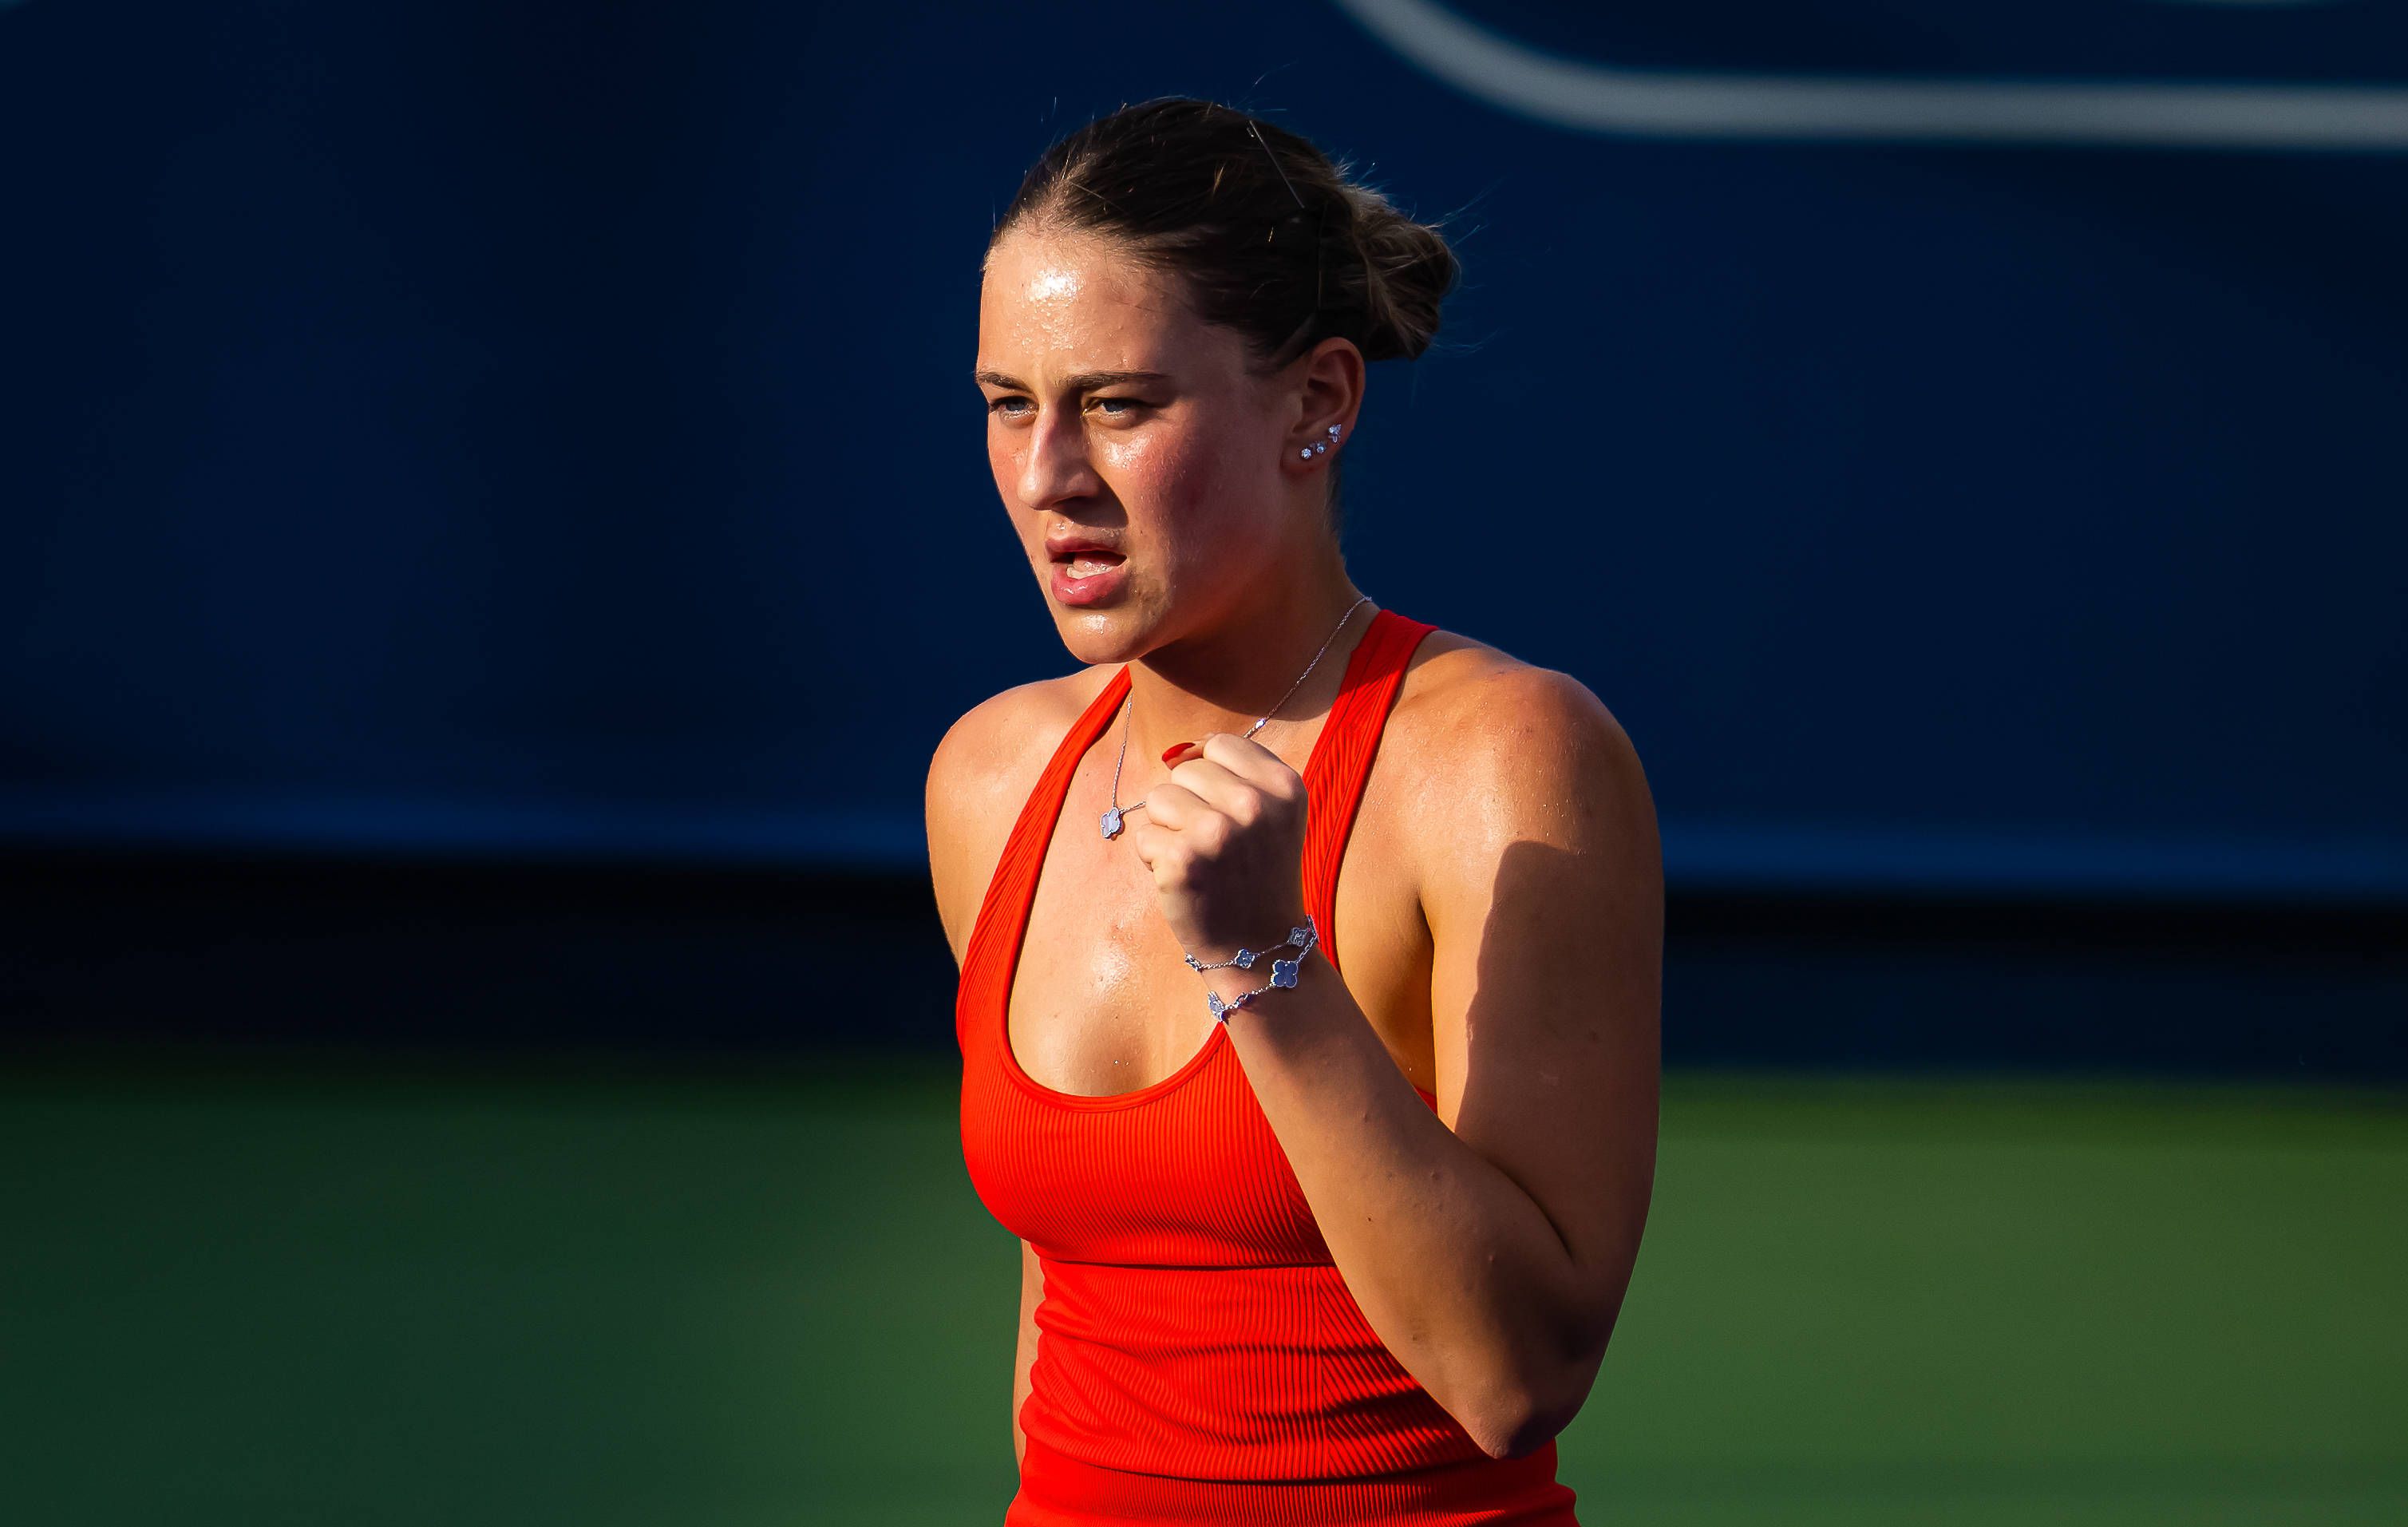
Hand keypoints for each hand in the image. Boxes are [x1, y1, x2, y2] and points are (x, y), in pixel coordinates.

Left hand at [1123, 731, 1310, 962]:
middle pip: (1185, 770)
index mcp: (1284, 785)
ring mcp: (1218, 831)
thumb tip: (1178, 751)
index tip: (1226, 813)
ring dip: (1168, 830)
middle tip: (1215, 846)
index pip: (1220, 745)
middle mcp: (1255, 804)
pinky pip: (1144, 836)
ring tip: (1198, 860)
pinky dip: (1155, 860)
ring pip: (1158, 798)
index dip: (1211, 778)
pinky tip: (1185, 880)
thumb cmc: (1256, 874)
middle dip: (1188, 805)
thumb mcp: (1271, 814)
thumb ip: (1236, 774)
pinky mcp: (1183, 859)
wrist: (1260, 946)